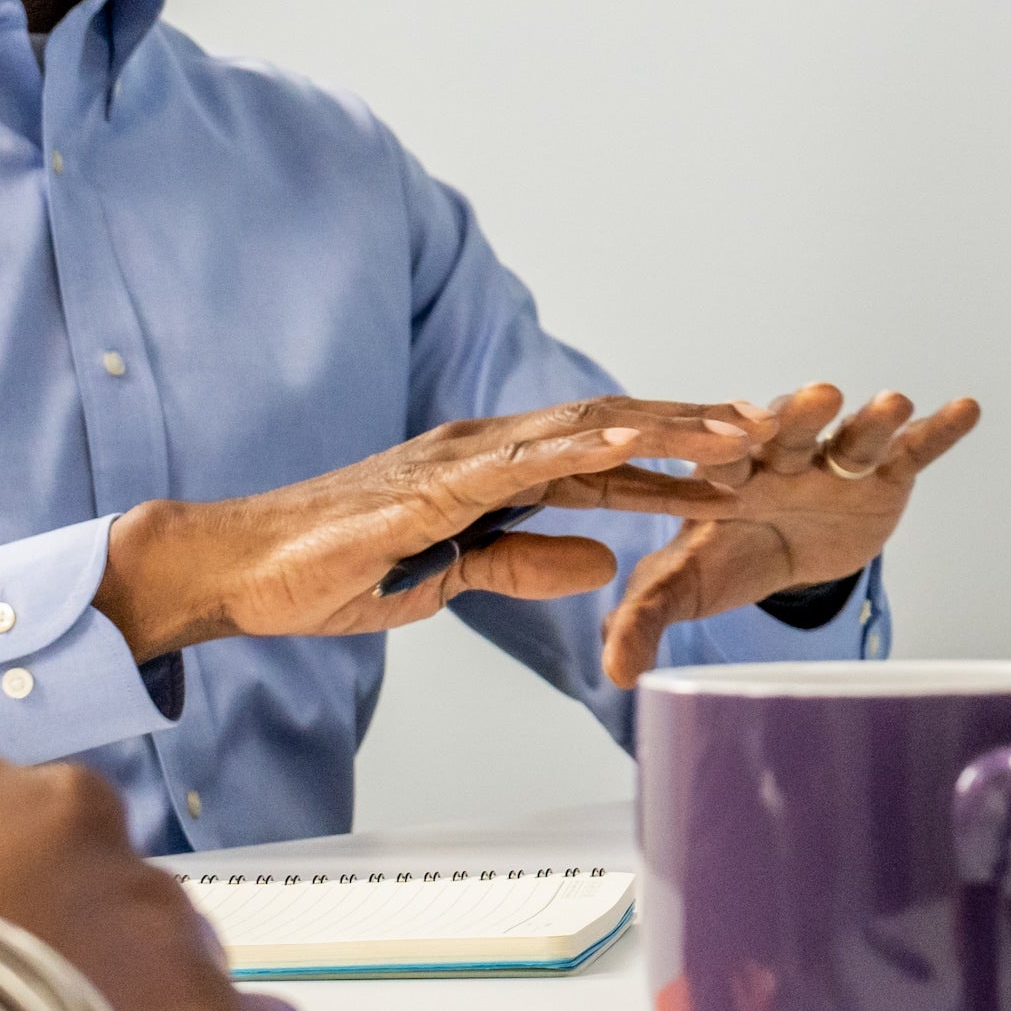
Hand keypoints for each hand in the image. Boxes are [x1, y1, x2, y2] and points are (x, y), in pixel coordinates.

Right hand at [93, 398, 770, 659]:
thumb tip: (601, 565)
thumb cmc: (328, 572)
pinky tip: (643, 442)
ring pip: (585, 431)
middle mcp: (484, 450)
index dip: (674, 456)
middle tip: (770, 432)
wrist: (240, 571)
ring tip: (737, 435)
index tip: (741, 461)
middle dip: (692, 431)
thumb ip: (523, 563)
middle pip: (610, 429)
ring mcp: (461, 459)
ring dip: (666, 430)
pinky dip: (590, 447)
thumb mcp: (450, 580)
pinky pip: (528, 461)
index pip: (601, 457)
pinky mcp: (436, 485)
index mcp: (489, 473)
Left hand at [595, 384, 981, 686]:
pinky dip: (939, 430)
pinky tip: (967, 410)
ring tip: (894, 405)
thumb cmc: (726, 554)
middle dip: (804, 414)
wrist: (782, 544)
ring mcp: (837, 461)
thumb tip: (614, 672)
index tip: (729, 460)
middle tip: (818, 397)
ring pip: (856, 436)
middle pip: (792, 430)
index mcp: (728, 474)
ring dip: (874, 420)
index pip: (723, 461)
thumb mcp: (683, 586)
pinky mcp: (885, 473)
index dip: (726, 459)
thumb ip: (646, 618)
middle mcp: (785, 456)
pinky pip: (914, 449)